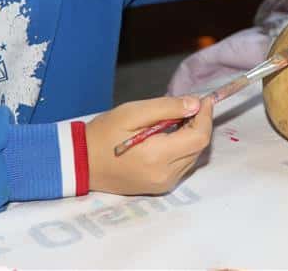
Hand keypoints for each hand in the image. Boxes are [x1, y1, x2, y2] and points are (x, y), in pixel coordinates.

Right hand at [86, 95, 212, 194]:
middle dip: (199, 124)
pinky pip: (182, 165)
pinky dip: (183, 149)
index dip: (206, 116)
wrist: (82, 162)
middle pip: (198, 148)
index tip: (204, 99)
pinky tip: (169, 136)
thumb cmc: (103, 134)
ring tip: (176, 119)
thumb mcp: (132, 112)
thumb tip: (195, 104)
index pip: (199, 137)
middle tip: (188, 106)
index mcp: (158, 156)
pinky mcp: (160, 187)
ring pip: (193, 157)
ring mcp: (163, 184)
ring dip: (192, 137)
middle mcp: (165, 175)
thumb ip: (166, 108)